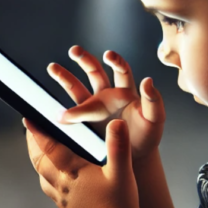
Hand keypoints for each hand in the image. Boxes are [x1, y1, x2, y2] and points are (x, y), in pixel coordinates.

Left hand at [25, 118, 141, 207]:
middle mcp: (60, 184)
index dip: (36, 131)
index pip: (47, 146)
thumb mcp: (122, 171)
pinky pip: (48, 187)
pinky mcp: (65, 207)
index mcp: (71, 171)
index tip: (28, 118)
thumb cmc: (120, 205)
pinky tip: (53, 173)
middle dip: (32, 143)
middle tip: (31, 129)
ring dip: (38, 158)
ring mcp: (61, 197)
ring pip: (41, 174)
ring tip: (40, 147)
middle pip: (38, 159)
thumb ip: (118, 145)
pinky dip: (45, 174)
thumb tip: (116, 123)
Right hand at [49, 46, 164, 158]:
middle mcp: (108, 95)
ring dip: (65, 77)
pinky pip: (70, 113)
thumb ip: (154, 101)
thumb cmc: (146, 136)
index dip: (115, 61)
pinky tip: (52, 107)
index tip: (108, 55)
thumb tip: (148, 80)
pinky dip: (60, 110)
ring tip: (52, 67)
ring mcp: (94, 107)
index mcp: (126, 91)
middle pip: (95, 72)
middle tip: (74, 50)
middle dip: (85, 59)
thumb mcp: (155, 120)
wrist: (134, 156)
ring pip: (77, 88)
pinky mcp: (84, 121)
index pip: (121, 70)